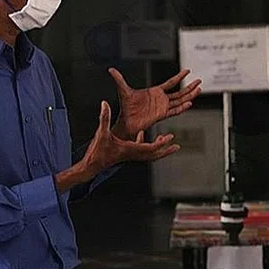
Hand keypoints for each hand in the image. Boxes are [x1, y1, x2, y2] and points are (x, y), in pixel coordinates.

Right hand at [55, 101, 179, 192]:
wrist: (91, 165)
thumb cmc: (97, 151)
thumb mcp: (101, 132)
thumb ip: (104, 118)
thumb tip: (104, 103)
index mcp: (131, 149)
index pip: (151, 148)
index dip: (162, 143)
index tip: (171, 137)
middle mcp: (133, 154)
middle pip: (154, 155)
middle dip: (166, 150)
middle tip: (177, 146)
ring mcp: (130, 156)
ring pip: (148, 154)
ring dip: (158, 149)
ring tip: (165, 141)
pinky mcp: (126, 155)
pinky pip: (139, 150)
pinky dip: (144, 143)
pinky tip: (141, 134)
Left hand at [109, 67, 201, 137]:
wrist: (126, 122)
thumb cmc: (126, 108)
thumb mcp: (123, 90)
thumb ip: (118, 79)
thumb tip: (110, 69)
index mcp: (155, 92)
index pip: (170, 82)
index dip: (179, 77)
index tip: (188, 71)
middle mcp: (161, 99)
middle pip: (179, 92)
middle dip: (190, 86)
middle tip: (200, 81)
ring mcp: (163, 107)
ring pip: (180, 100)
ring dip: (189, 95)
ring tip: (199, 89)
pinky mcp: (162, 114)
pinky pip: (175, 110)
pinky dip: (182, 107)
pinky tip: (190, 103)